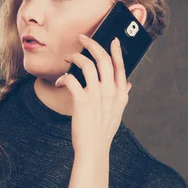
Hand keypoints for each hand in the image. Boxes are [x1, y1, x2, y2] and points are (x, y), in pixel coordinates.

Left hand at [55, 34, 131, 153]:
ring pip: (86, 64)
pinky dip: (63, 77)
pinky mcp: (82, 101)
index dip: (116, 51)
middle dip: (92, 44)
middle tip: (82, 38)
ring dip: (75, 57)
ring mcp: (96, 95)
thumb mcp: (118, 112)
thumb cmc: (103, 131)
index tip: (113, 40)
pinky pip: (71, 79)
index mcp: (121, 93)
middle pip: (103, 59)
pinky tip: (59, 82)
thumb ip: (123, 96)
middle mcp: (110, 91)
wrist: (93, 148)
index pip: (120, 66)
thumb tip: (128, 84)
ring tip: (68, 58)